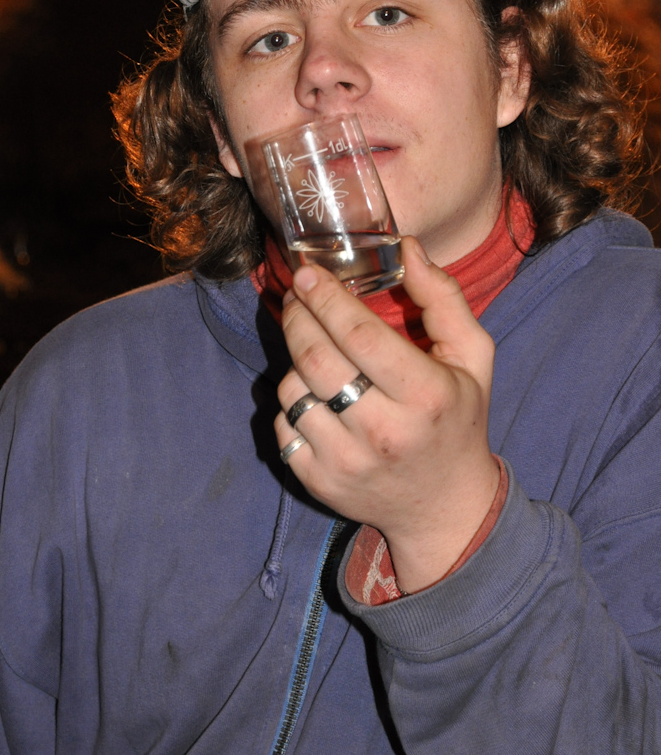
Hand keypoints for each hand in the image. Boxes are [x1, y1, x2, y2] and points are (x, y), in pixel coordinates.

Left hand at [276, 236, 499, 592]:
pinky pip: (283, 425)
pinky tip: (311, 391)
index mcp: (426, 395)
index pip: (359, 336)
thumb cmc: (458, 418)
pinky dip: (290, 401)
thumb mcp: (472, 356)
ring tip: (312, 347)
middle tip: (296, 295)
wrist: (445, 507)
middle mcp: (384, 432)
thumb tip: (406, 247)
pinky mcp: (319, 482)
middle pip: (316, 359)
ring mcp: (347, 462)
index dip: (326, 299)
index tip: (308, 273)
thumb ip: (443, 297)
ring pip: (293, 390)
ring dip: (293, 359)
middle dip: (297, 316)